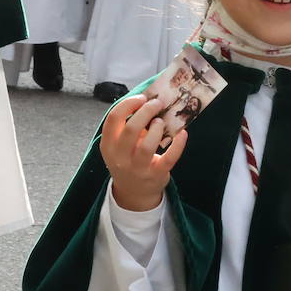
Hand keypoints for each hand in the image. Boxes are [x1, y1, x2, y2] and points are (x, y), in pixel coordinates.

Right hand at [100, 96, 188, 211]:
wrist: (133, 192)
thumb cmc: (128, 160)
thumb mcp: (120, 146)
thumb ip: (129, 126)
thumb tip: (149, 102)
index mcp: (109, 145)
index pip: (113, 118)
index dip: (128, 104)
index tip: (141, 98)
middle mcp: (120, 157)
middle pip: (131, 128)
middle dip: (146, 111)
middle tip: (157, 104)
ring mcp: (138, 168)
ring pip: (148, 144)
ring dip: (158, 128)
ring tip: (161, 122)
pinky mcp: (156, 175)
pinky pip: (169, 158)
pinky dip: (178, 144)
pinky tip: (182, 133)